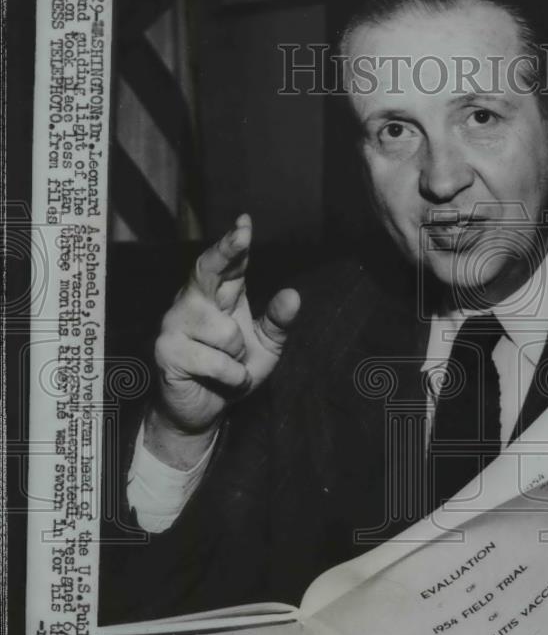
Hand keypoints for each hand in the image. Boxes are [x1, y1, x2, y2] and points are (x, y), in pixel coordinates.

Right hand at [148, 214, 299, 464]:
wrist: (203, 412)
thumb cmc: (232, 373)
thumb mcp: (264, 348)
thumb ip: (277, 322)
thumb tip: (293, 295)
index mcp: (217, 296)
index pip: (227, 264)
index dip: (234, 243)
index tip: (245, 223)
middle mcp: (193, 303)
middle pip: (207, 270)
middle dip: (225, 252)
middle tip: (242, 235)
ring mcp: (175, 325)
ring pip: (226, 332)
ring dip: (238, 357)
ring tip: (228, 366)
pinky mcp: (167, 351)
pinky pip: (217, 362)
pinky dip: (231, 377)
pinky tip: (220, 381)